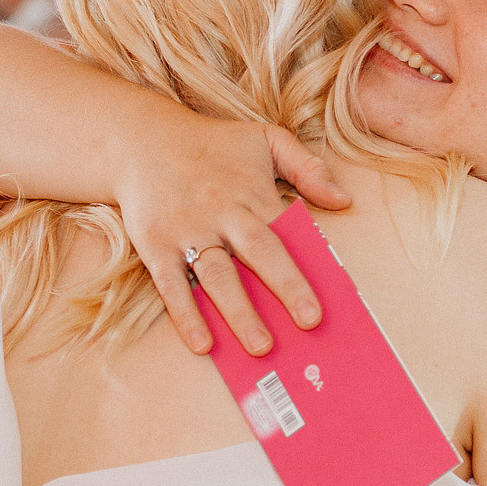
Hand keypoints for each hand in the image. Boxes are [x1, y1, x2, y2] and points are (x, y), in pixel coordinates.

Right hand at [119, 115, 352, 357]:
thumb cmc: (213, 144)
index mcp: (252, 194)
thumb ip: (307, 167)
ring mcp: (188, 233)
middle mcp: (222, 215)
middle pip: (258, 253)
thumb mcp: (266, 139)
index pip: (287, 232)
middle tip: (309, 323)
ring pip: (217, 275)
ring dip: (239, 312)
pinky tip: (203, 343)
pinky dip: (186, 314)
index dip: (310, 262)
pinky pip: (172, 285)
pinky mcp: (156, 247)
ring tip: (260, 346)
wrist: (142, 140)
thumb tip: (345, 200)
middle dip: (285, 287)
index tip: (331, 289)